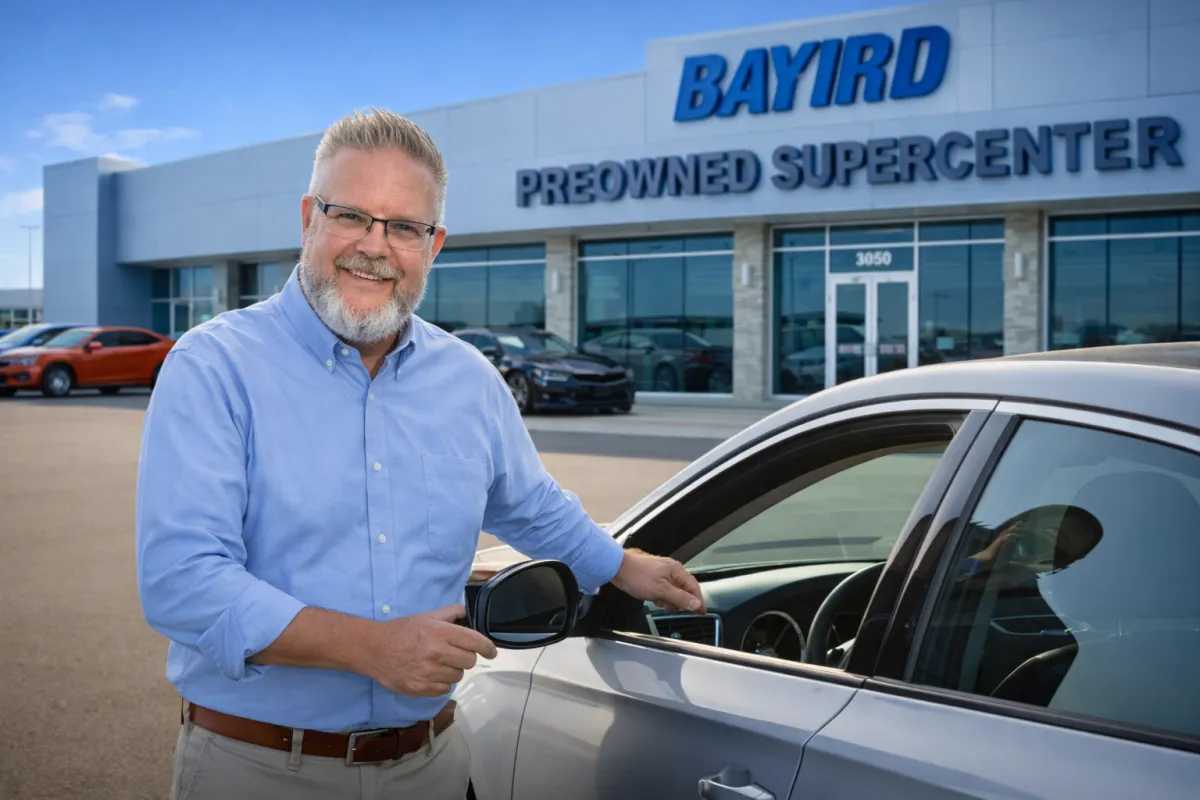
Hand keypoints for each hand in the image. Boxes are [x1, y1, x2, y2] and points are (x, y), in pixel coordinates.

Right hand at [365, 604, 498, 696]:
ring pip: (457, 676)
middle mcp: (437, 652)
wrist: (374, 649)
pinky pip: (444, 690)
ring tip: (439, 664)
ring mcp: (429, 672)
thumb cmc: (401, 630)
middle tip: (455, 654)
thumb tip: (465, 611)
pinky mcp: (420, 688)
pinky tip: (431, 675)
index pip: (475, 642)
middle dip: (465, 657)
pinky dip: (441, 683)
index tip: (492, 652)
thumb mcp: (426, 616)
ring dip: (453, 670)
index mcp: (441, 632)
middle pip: (469, 661)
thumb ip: (448, 613)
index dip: (488, 648)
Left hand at [611, 549, 705, 613]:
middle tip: (673, 609)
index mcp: (676, 570)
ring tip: (659, 602)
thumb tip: (696, 604)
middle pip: (684, 589)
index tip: (701, 612)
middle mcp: (671, 569)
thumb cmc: (637, 576)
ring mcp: (662, 572)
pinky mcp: (654, 575)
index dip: (698, 601)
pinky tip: (654, 598)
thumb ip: (679, 598)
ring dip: (668, 599)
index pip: (694, 587)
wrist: (616, 567)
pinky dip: (661, 596)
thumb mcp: (660, 591)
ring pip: (673, 590)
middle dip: (679, 601)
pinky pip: (664, 588)